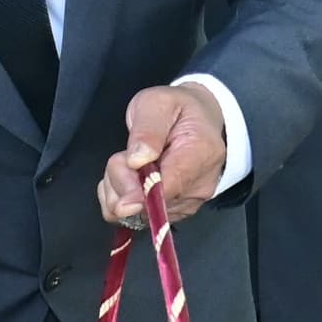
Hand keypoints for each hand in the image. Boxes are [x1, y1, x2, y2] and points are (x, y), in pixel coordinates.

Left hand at [101, 82, 229, 226]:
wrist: (198, 120)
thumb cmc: (176, 109)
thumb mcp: (157, 103)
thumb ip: (147, 131)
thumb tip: (137, 161)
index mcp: (201, 153)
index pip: (169, 186)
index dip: (139, 192)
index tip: (120, 190)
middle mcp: (200, 185)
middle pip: (151, 204)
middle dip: (123, 183)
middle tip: (124, 155)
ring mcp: (189, 202)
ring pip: (139, 214)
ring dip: (120, 191)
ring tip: (130, 163)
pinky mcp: (176, 212)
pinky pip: (137, 218)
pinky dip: (123, 200)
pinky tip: (128, 179)